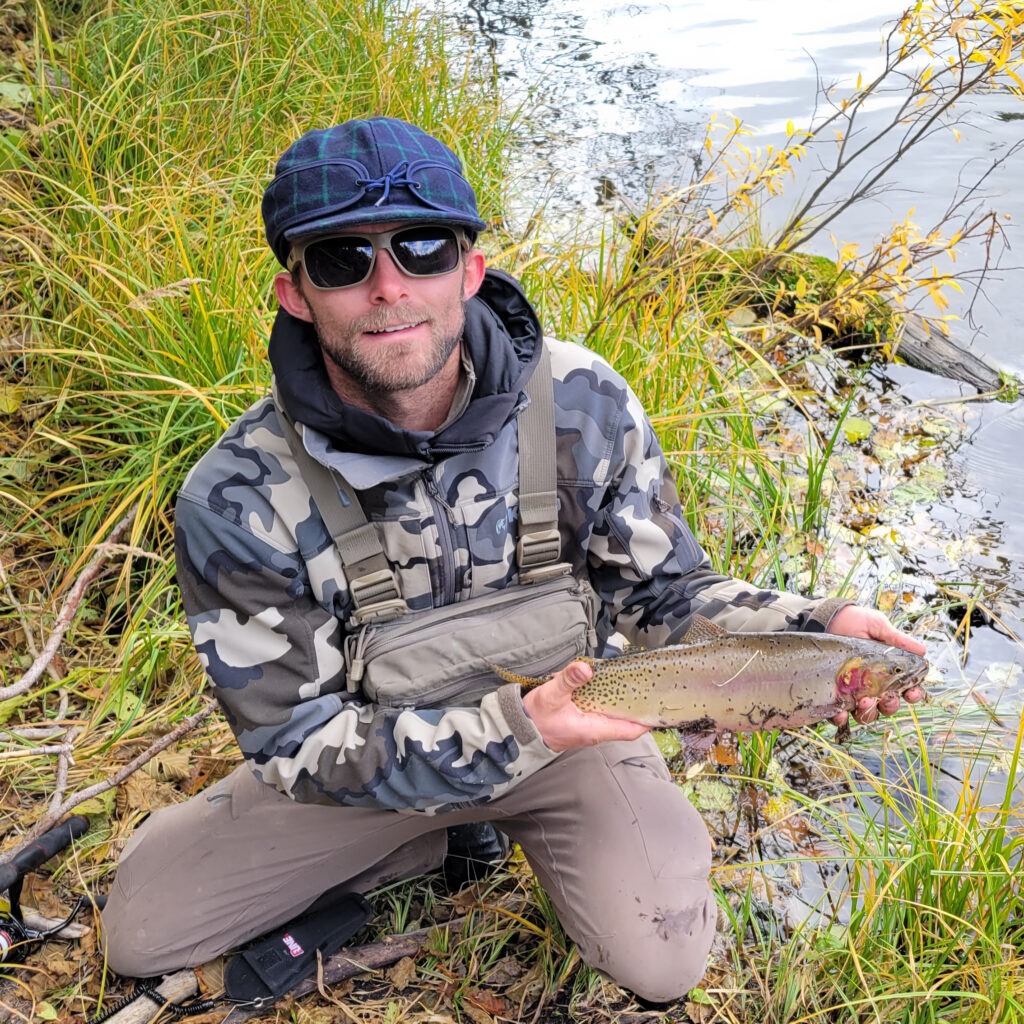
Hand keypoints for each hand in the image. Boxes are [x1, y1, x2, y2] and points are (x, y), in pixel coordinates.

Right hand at [521, 661, 648, 751]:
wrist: (517, 730)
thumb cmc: (535, 717)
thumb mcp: (551, 695)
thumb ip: (568, 680)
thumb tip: (585, 668)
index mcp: (594, 729)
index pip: (630, 730)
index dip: (647, 720)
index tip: (661, 707)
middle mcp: (595, 731)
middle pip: (626, 722)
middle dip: (638, 707)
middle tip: (652, 689)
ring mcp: (588, 728)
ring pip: (613, 716)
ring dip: (623, 703)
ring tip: (637, 684)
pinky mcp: (581, 722)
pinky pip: (601, 712)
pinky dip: (608, 700)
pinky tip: (608, 685)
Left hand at [827, 605, 926, 725]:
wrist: (827, 618)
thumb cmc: (855, 621)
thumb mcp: (878, 626)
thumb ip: (898, 640)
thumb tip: (922, 651)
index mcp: (889, 670)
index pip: (907, 688)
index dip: (913, 694)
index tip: (912, 693)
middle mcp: (873, 684)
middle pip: (888, 705)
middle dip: (890, 706)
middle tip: (887, 698)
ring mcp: (853, 690)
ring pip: (866, 713)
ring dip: (868, 712)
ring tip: (863, 702)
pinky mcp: (833, 693)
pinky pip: (838, 713)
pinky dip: (840, 718)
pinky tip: (840, 713)